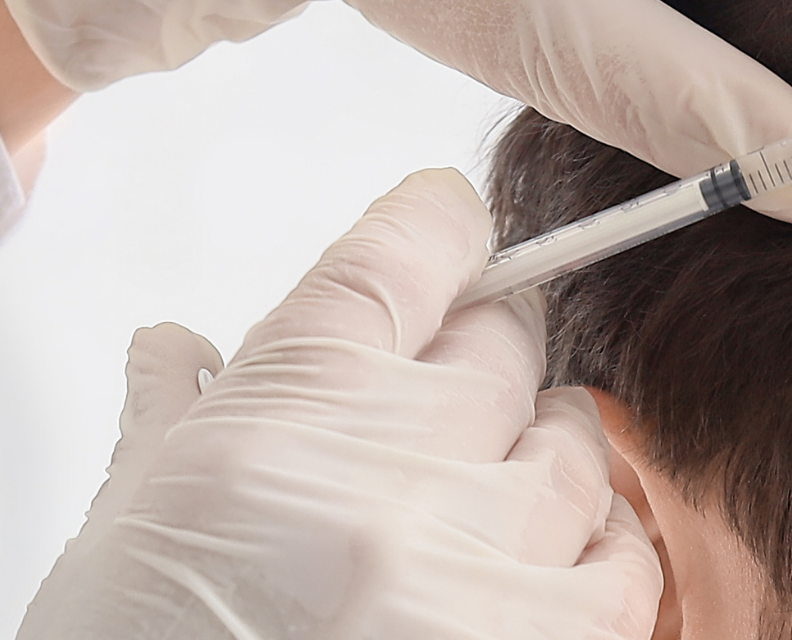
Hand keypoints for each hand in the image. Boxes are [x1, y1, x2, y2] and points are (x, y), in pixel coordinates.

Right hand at [18, 169, 660, 639]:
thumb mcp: (129, 541)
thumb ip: (174, 421)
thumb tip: (180, 342)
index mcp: (290, 410)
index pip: (412, 245)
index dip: (445, 230)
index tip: (455, 242)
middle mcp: (404, 461)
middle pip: (507, 337)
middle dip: (476, 370)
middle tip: (432, 433)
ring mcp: (492, 552)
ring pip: (575, 436)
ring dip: (534, 466)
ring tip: (465, 533)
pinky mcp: (565, 639)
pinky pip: (625, 549)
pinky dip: (588, 559)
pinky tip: (524, 592)